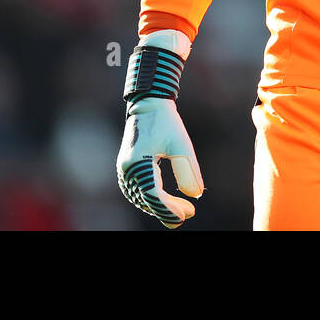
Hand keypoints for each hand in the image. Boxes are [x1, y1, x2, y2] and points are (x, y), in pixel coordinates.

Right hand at [116, 96, 203, 227]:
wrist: (148, 104)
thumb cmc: (166, 121)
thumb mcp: (181, 144)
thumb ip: (188, 170)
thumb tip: (194, 195)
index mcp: (138, 161)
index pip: (152, 194)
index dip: (168, 208)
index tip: (186, 215)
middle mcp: (127, 169)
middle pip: (146, 199)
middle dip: (167, 209)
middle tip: (188, 214)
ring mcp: (124, 169)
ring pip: (140, 197)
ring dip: (159, 206)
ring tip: (181, 209)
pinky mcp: (126, 168)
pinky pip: (137, 191)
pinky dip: (150, 198)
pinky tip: (166, 200)